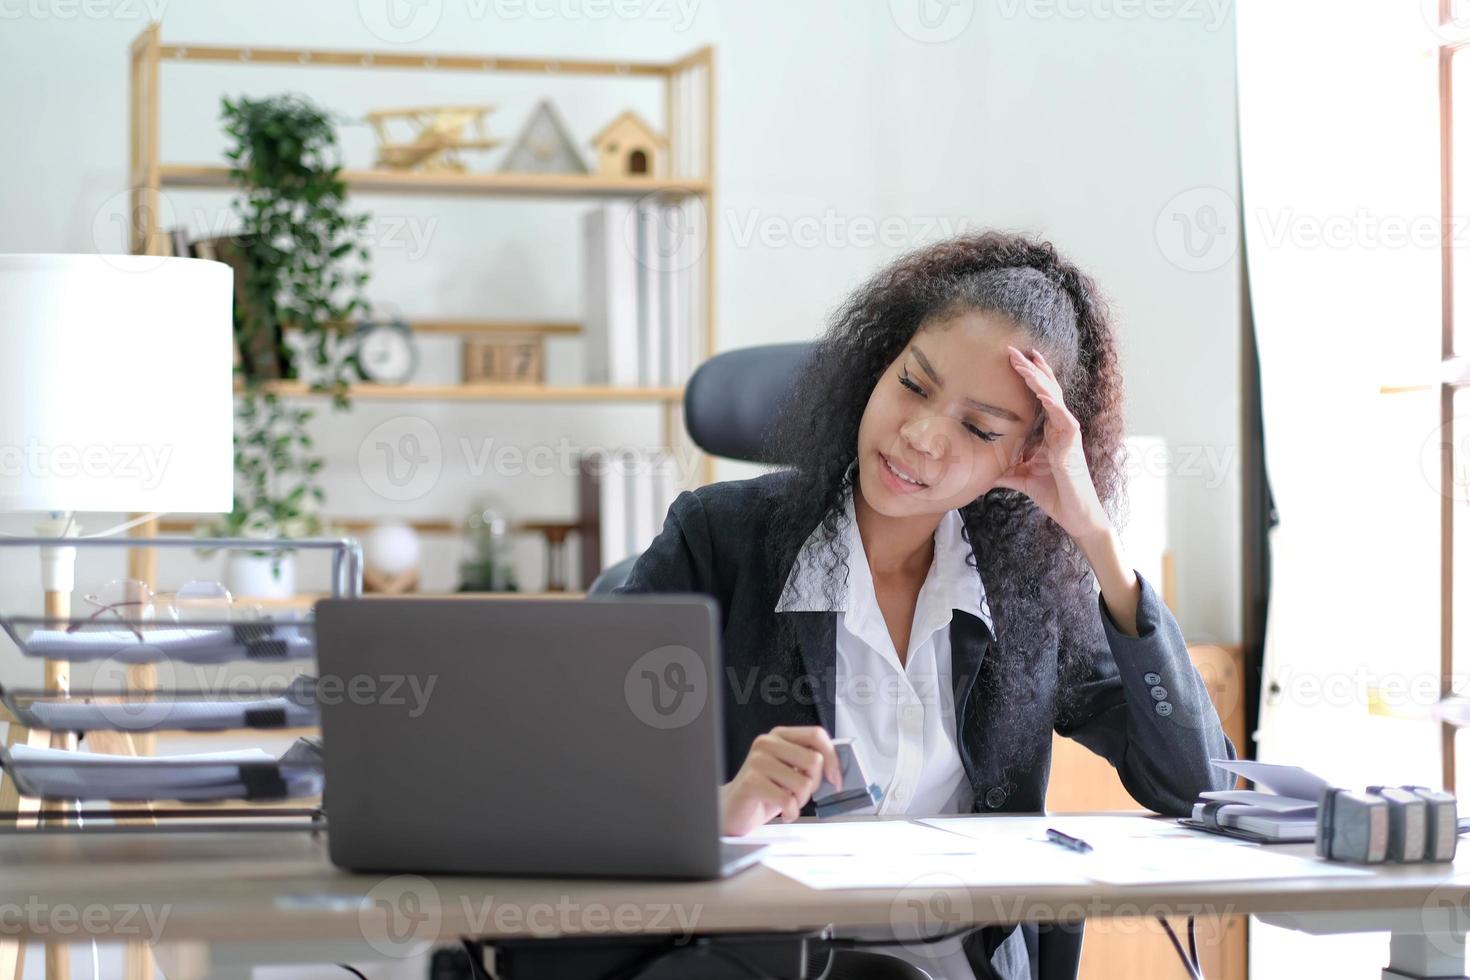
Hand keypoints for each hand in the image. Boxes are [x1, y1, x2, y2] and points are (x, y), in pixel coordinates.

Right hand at [719, 726, 841, 836]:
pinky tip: (782, 811)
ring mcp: (757, 761)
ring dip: (800, 801)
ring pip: (803, 783)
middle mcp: (767, 743)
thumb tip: (836, 768)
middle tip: (800, 793)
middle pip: (814, 760)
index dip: (832, 757)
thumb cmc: (764, 790)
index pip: (816, 735)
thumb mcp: (789, 770)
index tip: (835, 777)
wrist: (734, 808)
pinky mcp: (751, 781)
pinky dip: (790, 812)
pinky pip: (787, 800)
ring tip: (787, 801)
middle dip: (814, 784)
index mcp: (779, 735)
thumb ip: (808, 762)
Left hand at [992, 345, 1109, 540]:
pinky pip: (1064, 420)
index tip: (1016, 359)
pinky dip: (1054, 405)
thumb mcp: (1021, 479)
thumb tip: (981, 471)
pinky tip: (1043, 394)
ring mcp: (1068, 435)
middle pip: (1048, 390)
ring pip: (1055, 398)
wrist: (1076, 516)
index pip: (1042, 396)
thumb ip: (1004, 471)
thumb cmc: (1055, 495)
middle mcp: (1061, 428)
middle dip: (1032, 369)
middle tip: (1014, 350)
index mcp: (1051, 432)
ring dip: (1040, 380)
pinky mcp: (1073, 447)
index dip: (1031, 377)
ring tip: (1026, 363)